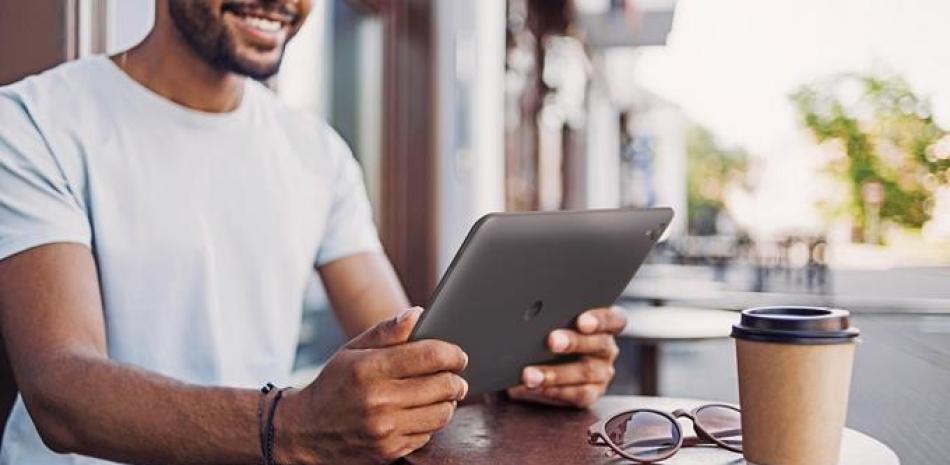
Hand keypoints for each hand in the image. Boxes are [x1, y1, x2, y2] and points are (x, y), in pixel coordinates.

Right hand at [277, 307, 468, 463]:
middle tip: (455, 374)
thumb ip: (387, 331)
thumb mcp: (353, 350)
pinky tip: (418, 413)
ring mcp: (384, 430)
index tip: (459, 355)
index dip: (453, 354)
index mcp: (369, 369)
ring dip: (448, 402)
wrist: (305, 430)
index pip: (429, 356)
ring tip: (440, 393)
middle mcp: (378, 401)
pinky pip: (428, 435)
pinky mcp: (388, 451)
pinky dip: (429, 422)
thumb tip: (418, 314)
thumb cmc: (334, 384)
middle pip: (443, 386)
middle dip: (456, 378)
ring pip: (442, 413)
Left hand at [507, 307, 625, 407]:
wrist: (535, 369)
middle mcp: (606, 348)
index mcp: (604, 325)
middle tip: (552, 341)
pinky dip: (554, 391)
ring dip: (556, 373)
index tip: (582, 321)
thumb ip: (549, 321)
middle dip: (574, 342)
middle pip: (599, 344)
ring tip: (530, 374)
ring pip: (586, 372)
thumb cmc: (544, 338)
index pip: (612, 319)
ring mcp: (602, 373)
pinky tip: (536, 387)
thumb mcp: (549, 326)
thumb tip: (530, 320)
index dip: (600, 320)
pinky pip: (577, 394)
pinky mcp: (591, 394)